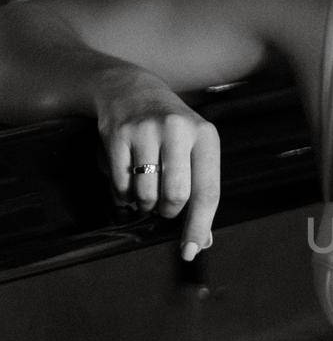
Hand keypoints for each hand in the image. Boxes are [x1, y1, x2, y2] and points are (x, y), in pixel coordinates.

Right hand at [95, 69, 220, 258]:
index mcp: (205, 136)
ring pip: (145, 194)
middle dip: (168, 211)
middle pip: (176, 196)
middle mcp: (178, 130)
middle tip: (164, 205)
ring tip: (146, 191)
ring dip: (144, 204)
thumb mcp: (194, 150)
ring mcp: (145, 131)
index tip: (189, 251)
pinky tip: (128, 183)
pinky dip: (123, 195)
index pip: (207, 191)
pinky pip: (120, 185)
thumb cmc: (171, 130)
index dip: (198, 226)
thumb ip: (201, 192)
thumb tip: (202, 241)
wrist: (131, 89)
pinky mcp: (117, 134)